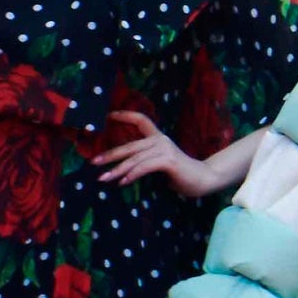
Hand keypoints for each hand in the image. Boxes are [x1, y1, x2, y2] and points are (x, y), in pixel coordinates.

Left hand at [94, 109, 237, 193]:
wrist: (203, 180)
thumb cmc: (181, 174)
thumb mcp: (159, 165)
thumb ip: (144, 162)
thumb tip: (122, 168)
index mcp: (158, 138)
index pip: (141, 120)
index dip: (125, 115)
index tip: (108, 115)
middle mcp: (160, 140)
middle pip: (130, 145)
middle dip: (110, 154)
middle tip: (94, 162)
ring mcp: (165, 149)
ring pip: (135, 158)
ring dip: (117, 169)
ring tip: (103, 178)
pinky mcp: (168, 160)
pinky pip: (144, 167)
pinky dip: (132, 175)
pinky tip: (122, 182)